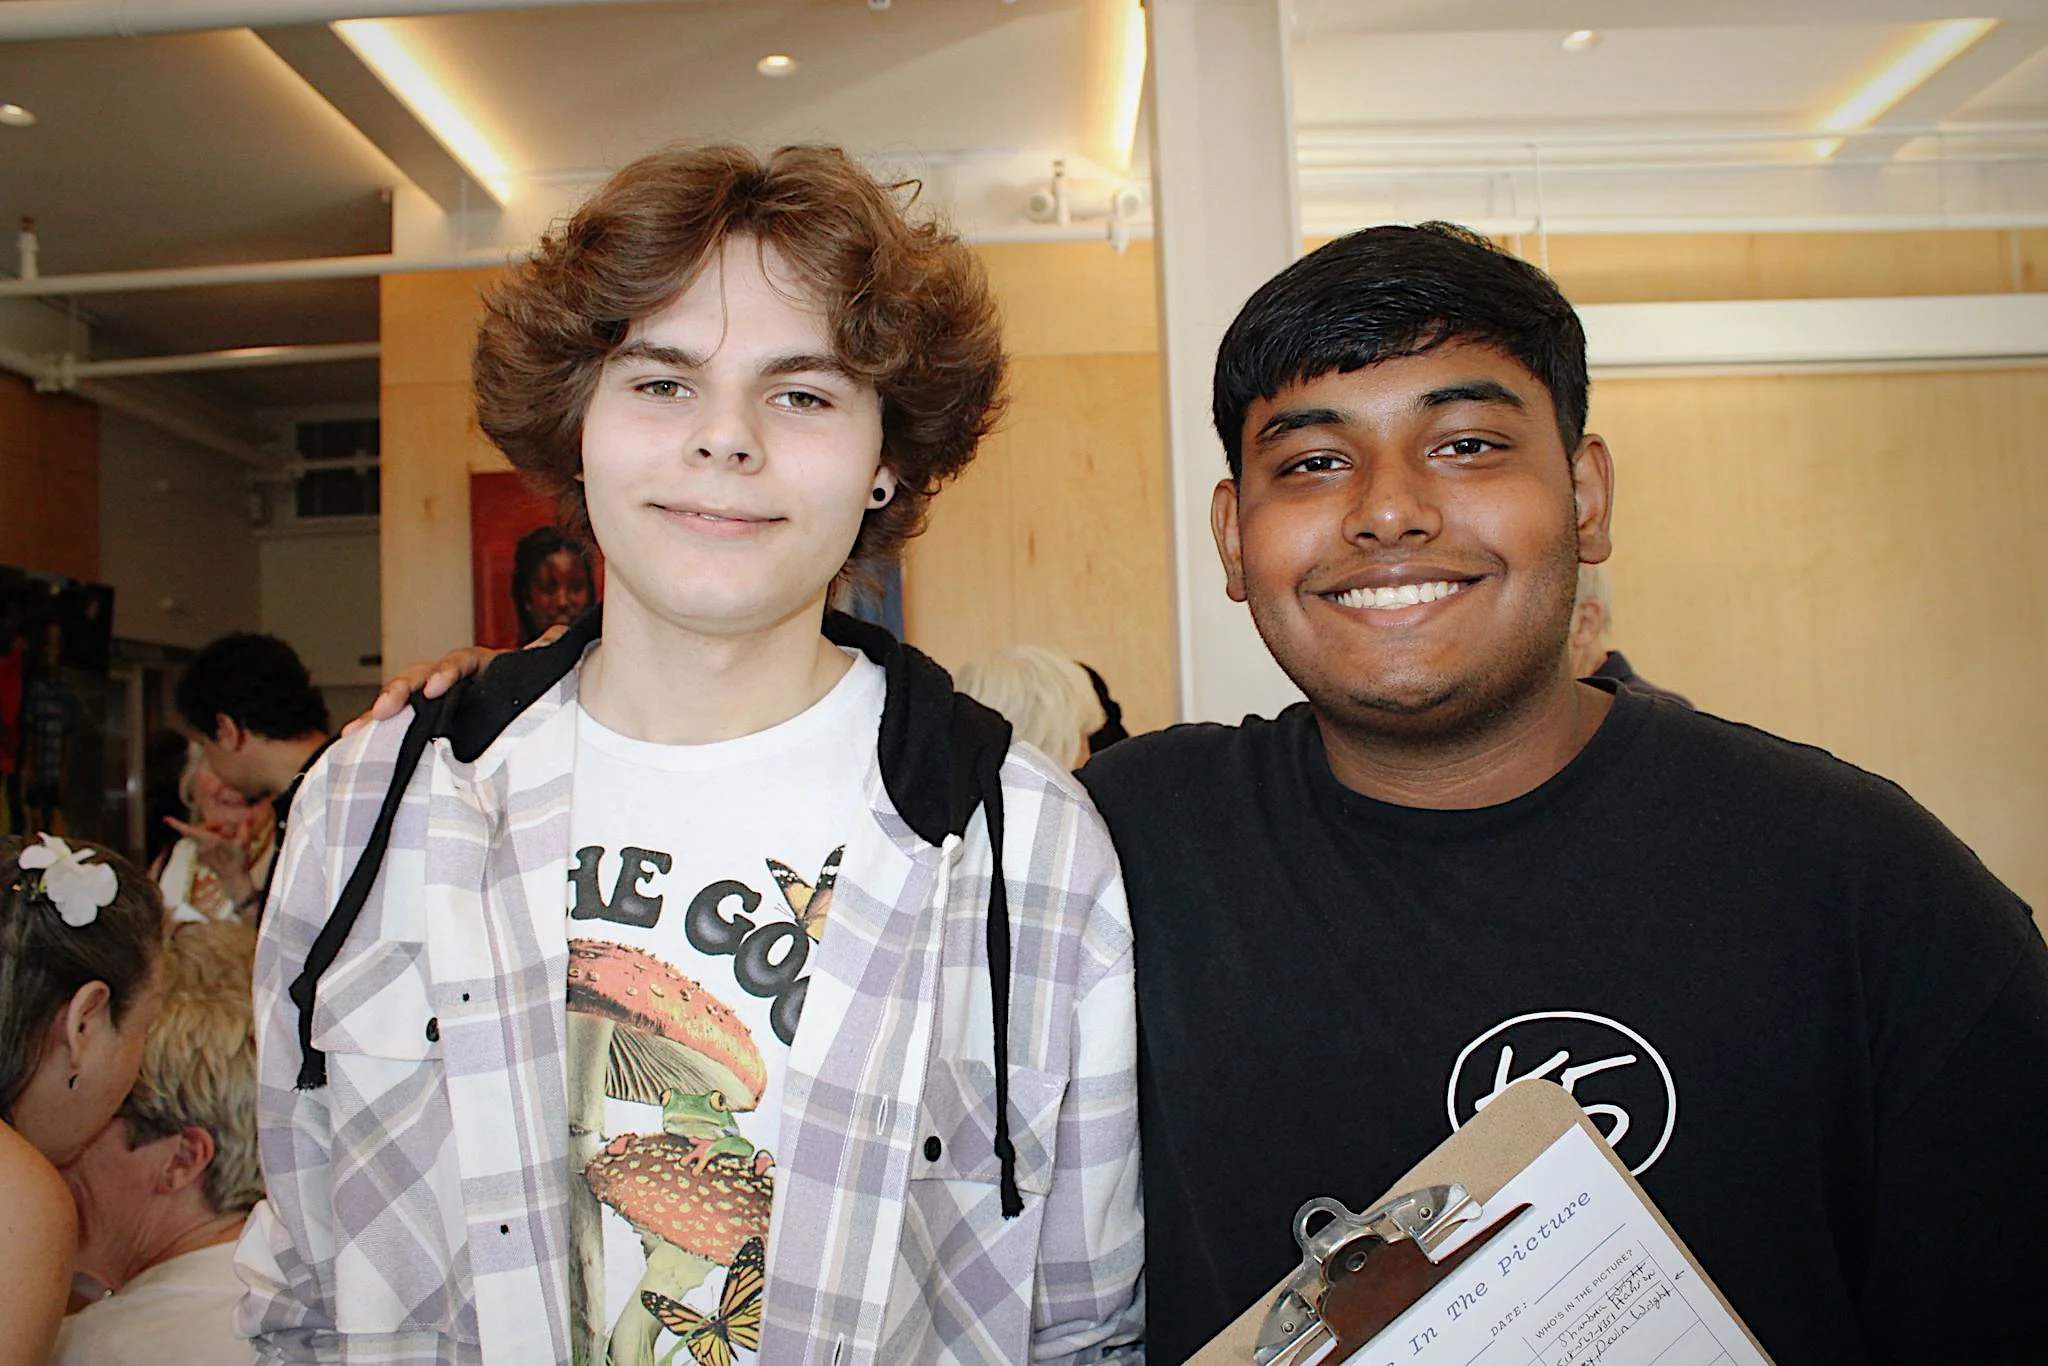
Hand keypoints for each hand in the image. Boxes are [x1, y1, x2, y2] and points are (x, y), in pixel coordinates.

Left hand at [163, 816, 257, 905]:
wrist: (233, 878)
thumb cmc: (238, 861)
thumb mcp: (243, 843)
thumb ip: (244, 829)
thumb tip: (247, 818)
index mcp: (209, 841)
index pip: (189, 831)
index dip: (177, 824)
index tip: (165, 818)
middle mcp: (201, 847)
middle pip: (202, 830)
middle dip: (213, 826)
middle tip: (227, 829)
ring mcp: (200, 853)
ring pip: (203, 837)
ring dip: (214, 835)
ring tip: (228, 839)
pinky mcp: (201, 858)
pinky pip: (204, 845)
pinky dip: (212, 843)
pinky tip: (223, 847)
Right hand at [341, 628, 560, 735]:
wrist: (514, 707)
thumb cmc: (519, 690)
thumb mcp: (530, 675)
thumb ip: (541, 656)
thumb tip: (559, 632)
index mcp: (475, 665)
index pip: (458, 661)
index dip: (446, 672)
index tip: (436, 689)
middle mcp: (447, 678)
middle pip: (417, 676)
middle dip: (399, 691)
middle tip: (384, 710)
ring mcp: (430, 700)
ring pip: (399, 701)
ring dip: (376, 714)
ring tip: (355, 731)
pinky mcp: (420, 722)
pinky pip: (394, 725)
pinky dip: (374, 734)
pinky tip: (351, 745)